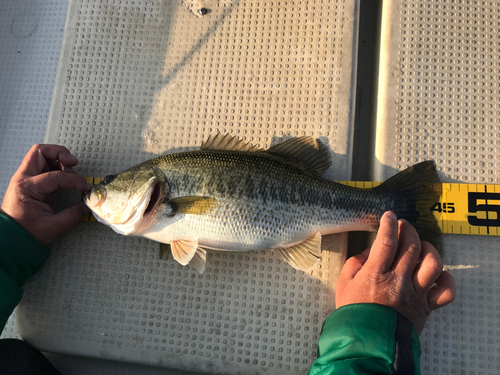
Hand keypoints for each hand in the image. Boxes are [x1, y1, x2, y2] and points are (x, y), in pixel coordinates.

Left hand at [1, 144, 91, 244]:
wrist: (10, 238)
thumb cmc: (26, 232)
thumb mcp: (52, 226)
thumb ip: (73, 214)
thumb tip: (87, 205)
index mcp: (27, 188)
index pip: (56, 176)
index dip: (74, 180)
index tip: (85, 187)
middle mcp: (23, 178)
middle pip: (40, 152)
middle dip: (60, 153)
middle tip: (73, 163)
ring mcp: (25, 178)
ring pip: (42, 155)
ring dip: (58, 158)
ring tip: (70, 171)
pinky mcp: (31, 181)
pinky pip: (43, 165)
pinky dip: (56, 165)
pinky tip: (64, 174)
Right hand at [336, 211, 455, 333]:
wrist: (366, 345)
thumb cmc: (353, 315)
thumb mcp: (343, 285)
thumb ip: (355, 263)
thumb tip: (370, 251)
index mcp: (375, 274)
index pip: (386, 240)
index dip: (388, 223)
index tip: (388, 216)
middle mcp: (398, 281)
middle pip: (411, 246)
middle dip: (407, 229)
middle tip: (403, 225)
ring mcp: (415, 294)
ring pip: (432, 263)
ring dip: (427, 248)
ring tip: (419, 245)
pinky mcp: (426, 308)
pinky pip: (445, 291)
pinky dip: (445, 278)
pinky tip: (436, 273)